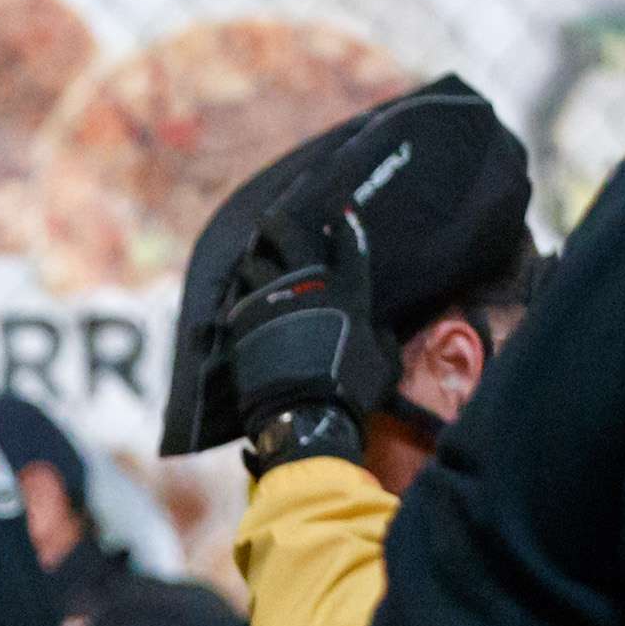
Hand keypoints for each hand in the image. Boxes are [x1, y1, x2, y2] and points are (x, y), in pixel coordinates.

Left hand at [217, 196, 394, 452]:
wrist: (306, 414)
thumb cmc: (351, 392)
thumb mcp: (384, 368)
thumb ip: (386, 344)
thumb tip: (384, 334)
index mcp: (348, 292)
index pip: (348, 243)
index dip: (344, 223)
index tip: (338, 211)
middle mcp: (309, 285)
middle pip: (289, 235)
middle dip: (278, 223)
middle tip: (270, 221)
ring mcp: (273, 299)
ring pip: (254, 263)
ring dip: (253, 262)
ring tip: (252, 261)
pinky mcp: (245, 320)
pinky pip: (238, 297)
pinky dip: (240, 297)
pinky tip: (240, 298)